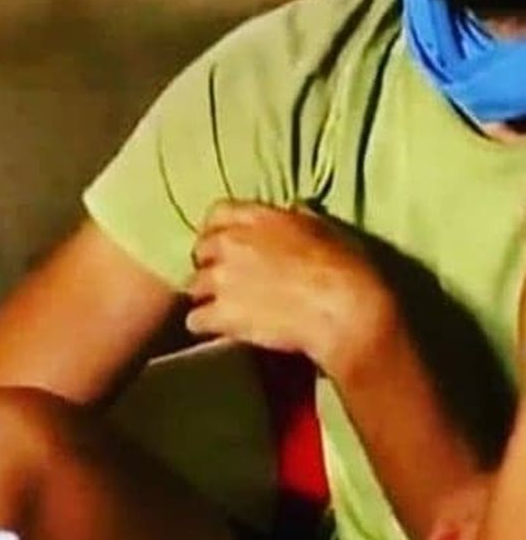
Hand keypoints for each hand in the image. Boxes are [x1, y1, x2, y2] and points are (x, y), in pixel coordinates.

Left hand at [184, 200, 392, 379]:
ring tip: (223, 309)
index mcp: (254, 217)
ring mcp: (221, 279)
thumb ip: (298, 216)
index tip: (228, 245)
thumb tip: (294, 208)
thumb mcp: (323, 228)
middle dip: (211, 265)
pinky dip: (205, 325)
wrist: (346, 312)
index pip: (216, 213)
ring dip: (206, 297)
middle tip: (228, 281)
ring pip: (193, 285)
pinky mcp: (221, 314)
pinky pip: (194, 319)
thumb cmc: (345, 267)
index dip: (220, 230)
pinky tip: (219, 330)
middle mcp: (229, 243)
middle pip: (201, 251)